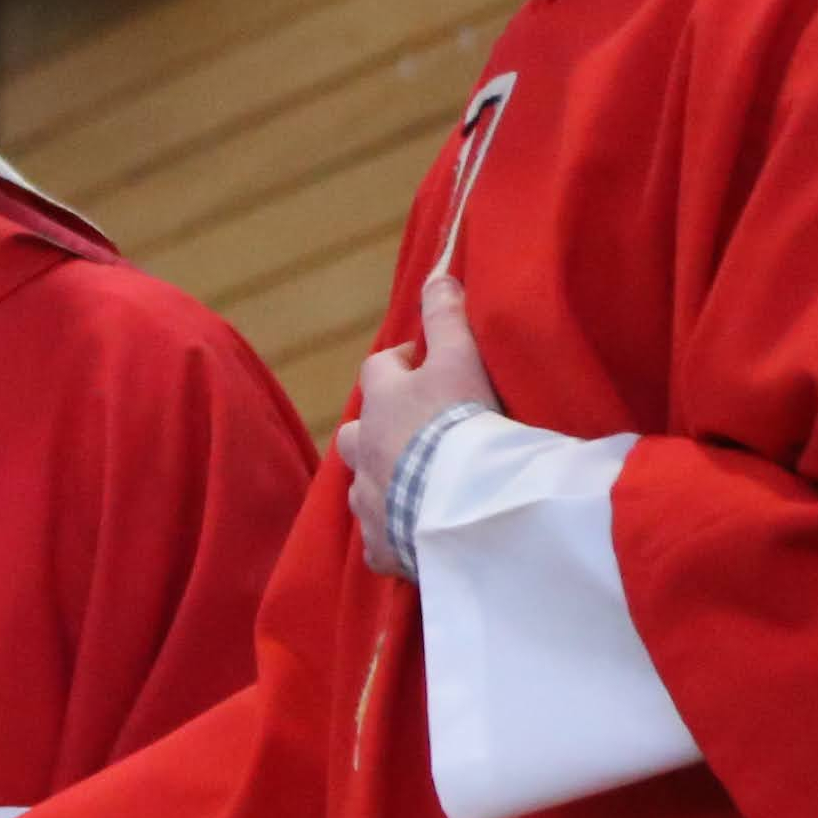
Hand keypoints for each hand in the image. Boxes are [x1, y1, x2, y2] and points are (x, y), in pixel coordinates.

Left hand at [331, 268, 496, 577]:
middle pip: (353, 431)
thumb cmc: (462, 423)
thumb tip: (437, 274)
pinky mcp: (382, 543)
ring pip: (360, 483)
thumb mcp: (462, 358)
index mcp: (382, 403)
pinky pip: (380, 537)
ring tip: (411, 483)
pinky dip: (393, 533)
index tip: (418, 361)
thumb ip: (448, 317)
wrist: (463, 503)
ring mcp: (368, 499)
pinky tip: (414, 535)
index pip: (378, 370)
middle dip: (375, 427)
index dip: (397, 362)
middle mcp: (363, 449)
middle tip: (409, 430)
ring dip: (379, 478)